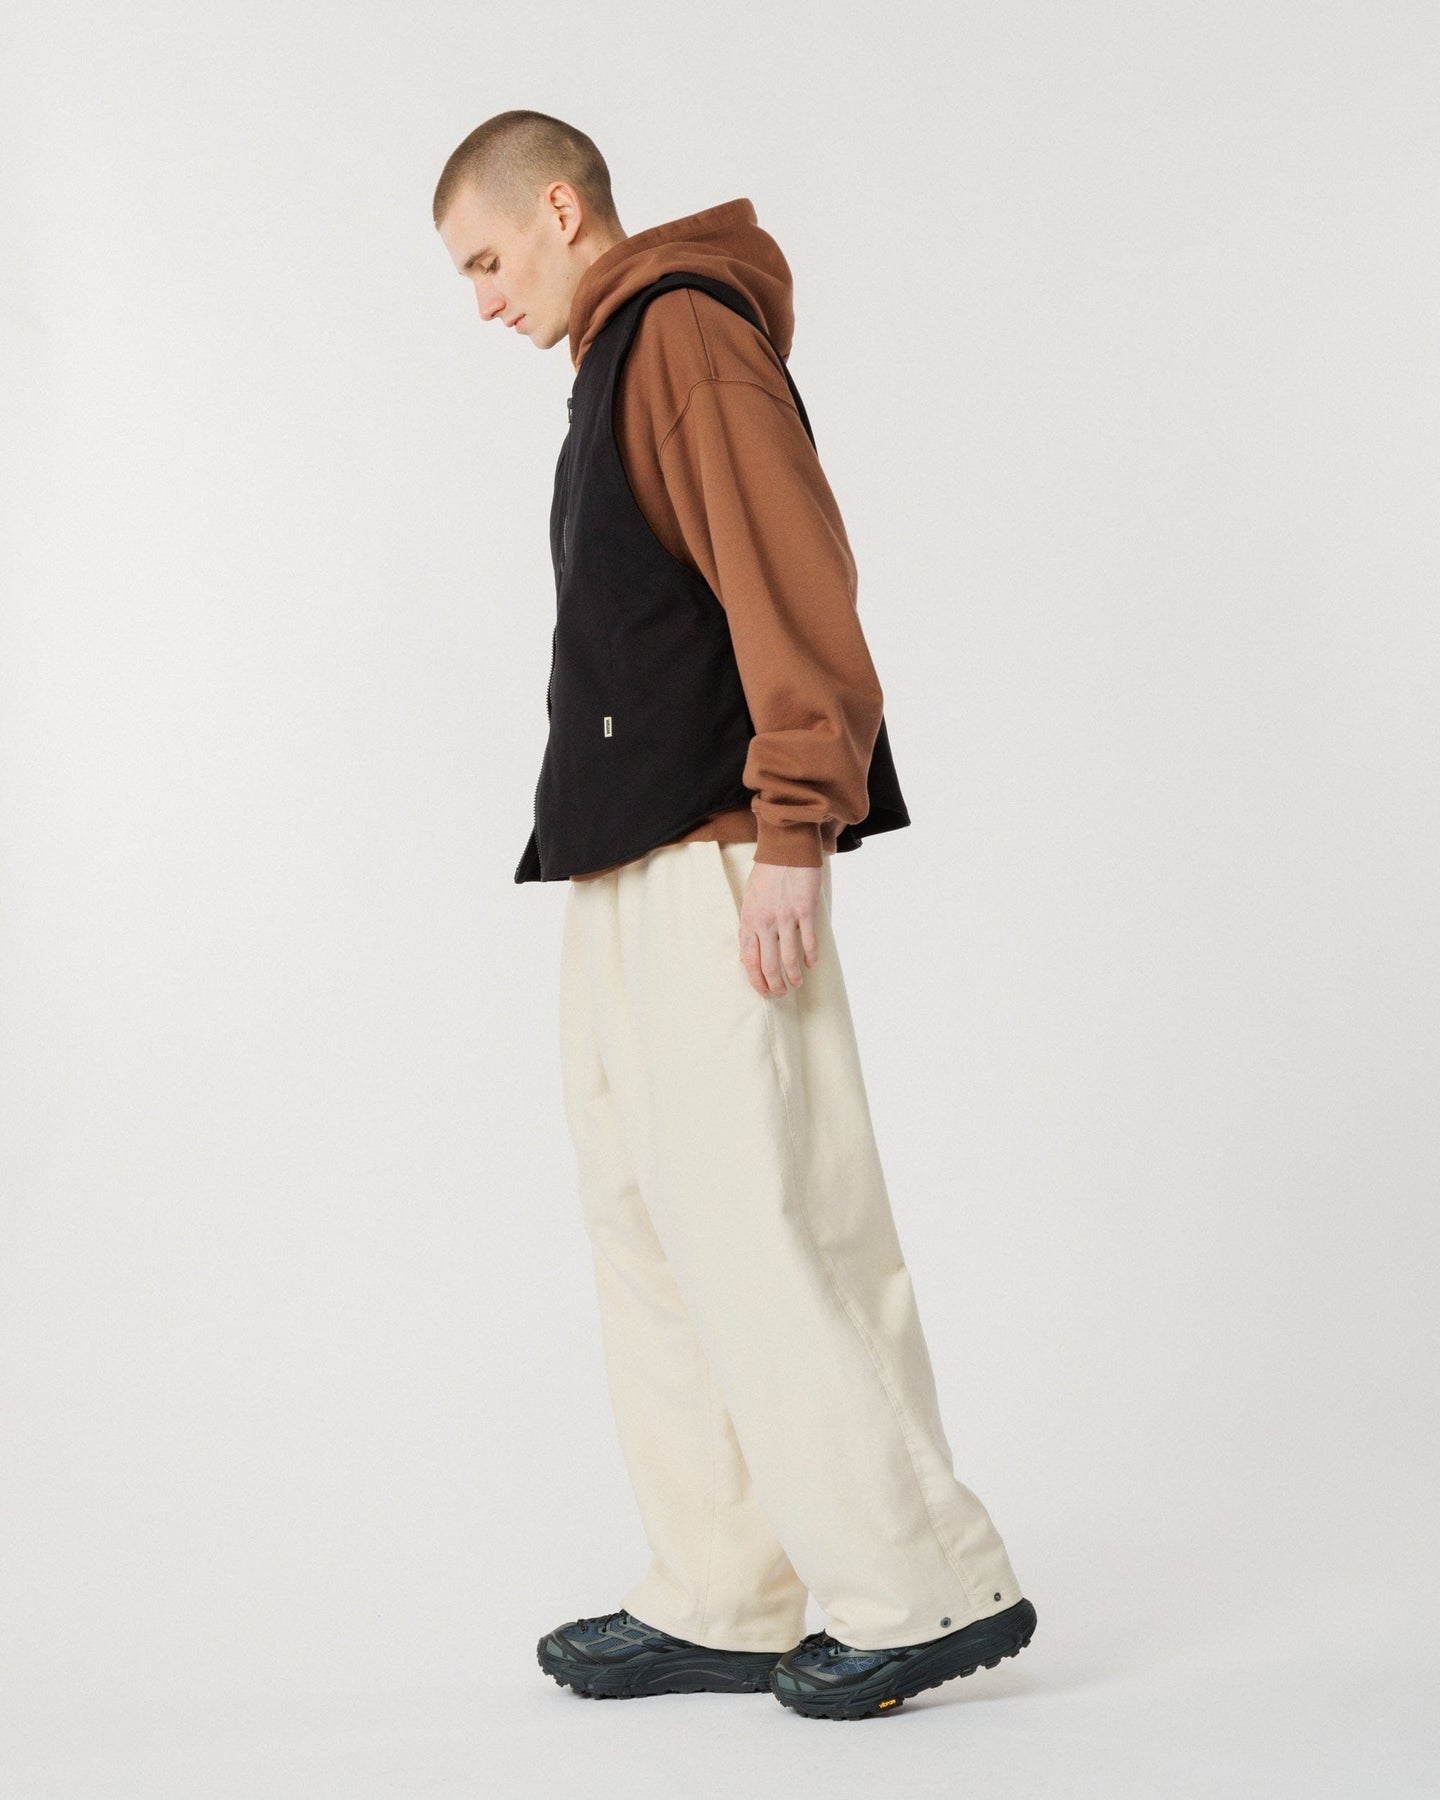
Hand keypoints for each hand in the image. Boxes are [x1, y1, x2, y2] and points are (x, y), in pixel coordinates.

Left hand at [737, 860, 822, 996]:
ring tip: (797, 983)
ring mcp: (785, 917)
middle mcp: (764, 922)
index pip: (749, 961)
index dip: (757, 981)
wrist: (786, 848)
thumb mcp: (750, 897)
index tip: (764, 992)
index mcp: (748, 920)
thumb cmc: (767, 872)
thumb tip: (752, 947)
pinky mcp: (804, 911)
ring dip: (794, 976)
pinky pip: (808, 942)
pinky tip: (811, 964)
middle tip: (782, 994)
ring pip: (788, 959)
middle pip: (768, 965)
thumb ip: (751, 922)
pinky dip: (810, 957)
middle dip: (775, 985)